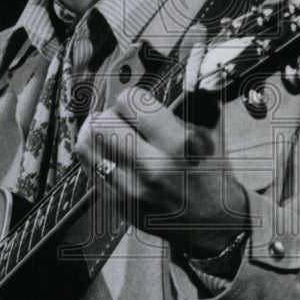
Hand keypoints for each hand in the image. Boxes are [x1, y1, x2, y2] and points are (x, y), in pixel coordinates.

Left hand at [75, 85, 248, 258]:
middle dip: (112, 114)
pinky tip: (110, 153)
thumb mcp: (210, 136)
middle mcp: (151, 168)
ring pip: (87, 144)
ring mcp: (130, 189)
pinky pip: (88, 168)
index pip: (130, 101)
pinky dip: (95, 155)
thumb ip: (193, 102)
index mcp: (178, 145)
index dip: (132, 97)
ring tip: (111, 134)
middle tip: (124, 119)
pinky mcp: (117, 205)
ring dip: (97, 133)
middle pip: (102, 122)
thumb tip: (184, 72)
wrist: (213, 226)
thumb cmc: (212, 177)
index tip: (138, 104)